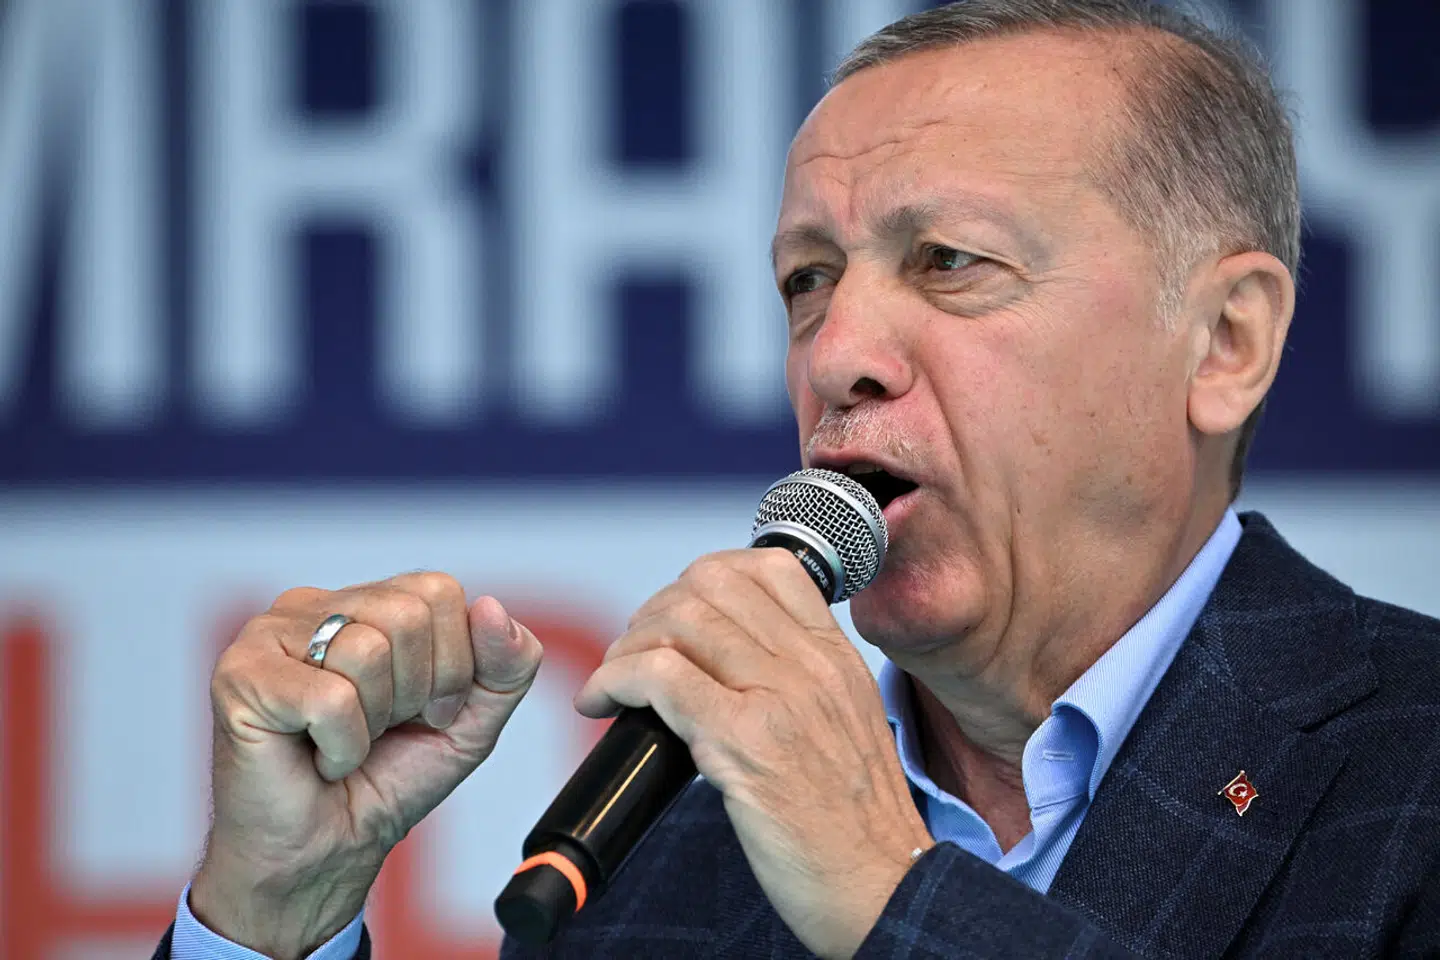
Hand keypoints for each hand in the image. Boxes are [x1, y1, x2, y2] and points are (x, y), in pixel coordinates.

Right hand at [189, 574, 542, 959]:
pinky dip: (341, 748)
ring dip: (374, 722)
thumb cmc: (384, 782)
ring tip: (346, 743)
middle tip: (382, 731)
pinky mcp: (238, 676)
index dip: (453, 664)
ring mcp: (268, 634)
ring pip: (367, 651)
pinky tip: (317, 759)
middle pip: (408, 614)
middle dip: (416, 693)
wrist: (323, 857)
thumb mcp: (471, 720)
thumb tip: (492, 607)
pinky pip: (330, 699)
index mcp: (366, 603)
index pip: (438, 591)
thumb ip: (506, 664)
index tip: (425, 712)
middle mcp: (315, 605)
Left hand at [576, 549, 931, 958]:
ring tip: (613, 684)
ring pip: (679, 620)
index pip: (768, 566)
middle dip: (655, 610)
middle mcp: (811, 664)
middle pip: (710, 583)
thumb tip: (723, 665)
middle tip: (636, 655)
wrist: (887, 888)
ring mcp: (780, 698)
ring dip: (626, 646)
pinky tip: (602, 704)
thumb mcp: (845, 725)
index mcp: (835, 656)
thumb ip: (800, 683)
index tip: (677, 618)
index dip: (704, 579)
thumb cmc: (855, 826)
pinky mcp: (745, 741)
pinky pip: (659, 676)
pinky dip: (614, 680)